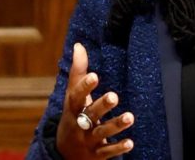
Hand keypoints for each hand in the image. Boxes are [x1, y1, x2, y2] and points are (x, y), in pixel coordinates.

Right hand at [56, 43, 134, 158]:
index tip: (94, 75)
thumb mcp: (73, 97)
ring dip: (115, 125)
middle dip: (101, 105)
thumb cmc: (73, 116)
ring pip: (101, 133)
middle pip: (90, 114)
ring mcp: (88, 140)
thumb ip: (78, 72)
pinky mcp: (97, 154)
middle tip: (114, 96)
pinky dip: (118, 148)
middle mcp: (79, 124)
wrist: (64, 154)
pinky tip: (130, 142)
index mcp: (73, 108)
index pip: (76, 96)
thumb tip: (79, 45)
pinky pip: (108, 152)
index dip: (84, 86)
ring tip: (130, 117)